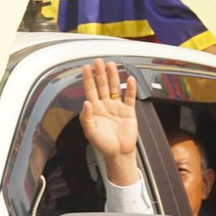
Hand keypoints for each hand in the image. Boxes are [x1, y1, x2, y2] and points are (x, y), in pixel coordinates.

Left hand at [79, 58, 138, 184]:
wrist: (118, 154)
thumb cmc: (103, 144)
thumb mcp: (90, 132)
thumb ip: (86, 118)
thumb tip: (85, 103)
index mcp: (94, 109)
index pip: (90, 90)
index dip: (88, 79)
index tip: (86, 68)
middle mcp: (105, 105)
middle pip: (102, 85)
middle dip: (100, 73)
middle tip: (98, 61)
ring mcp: (117, 107)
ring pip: (115, 88)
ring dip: (113, 77)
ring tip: (111, 65)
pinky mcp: (129, 111)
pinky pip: (130, 97)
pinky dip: (130, 88)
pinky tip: (129, 80)